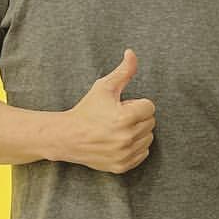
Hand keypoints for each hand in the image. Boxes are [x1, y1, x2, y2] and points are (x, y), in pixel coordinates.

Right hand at [46, 49, 155, 172]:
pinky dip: (135, 146)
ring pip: (148, 138)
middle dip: (137, 117)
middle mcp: (126, 138)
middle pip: (150, 122)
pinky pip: (143, 153)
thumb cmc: (87, 110)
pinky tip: (119, 140)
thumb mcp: (104, 87)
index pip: (150, 107)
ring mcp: (124, 154)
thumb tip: (131, 52)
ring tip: (118, 129)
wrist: (68, 137)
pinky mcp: (122, 166)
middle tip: (118, 117)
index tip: (122, 106)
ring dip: (138, 131)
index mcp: (124, 118)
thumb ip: (123, 71)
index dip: (136, 104)